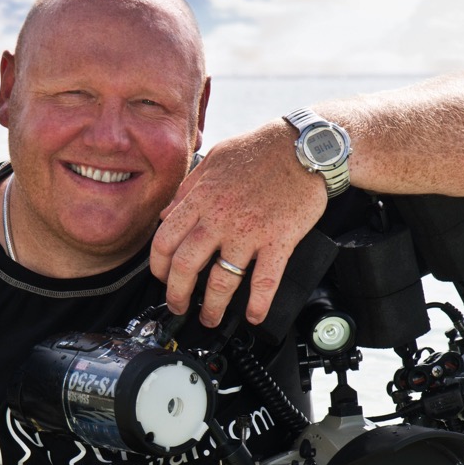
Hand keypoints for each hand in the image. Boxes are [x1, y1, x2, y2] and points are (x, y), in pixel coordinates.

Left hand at [151, 120, 327, 327]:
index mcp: (201, 198)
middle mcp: (221, 218)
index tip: (161, 277)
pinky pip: (265, 281)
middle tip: (178, 305)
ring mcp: (250, 231)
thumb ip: (187, 189)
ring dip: (213, 307)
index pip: (165, 240)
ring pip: (222, 280)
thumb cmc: (260, 150)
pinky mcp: (279, 240)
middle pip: (186, 266)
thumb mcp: (213, 159)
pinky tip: (254, 316)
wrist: (305, 147)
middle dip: (177, 293)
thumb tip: (166, 214)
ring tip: (211, 317)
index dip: (158, 266)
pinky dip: (258, 304)